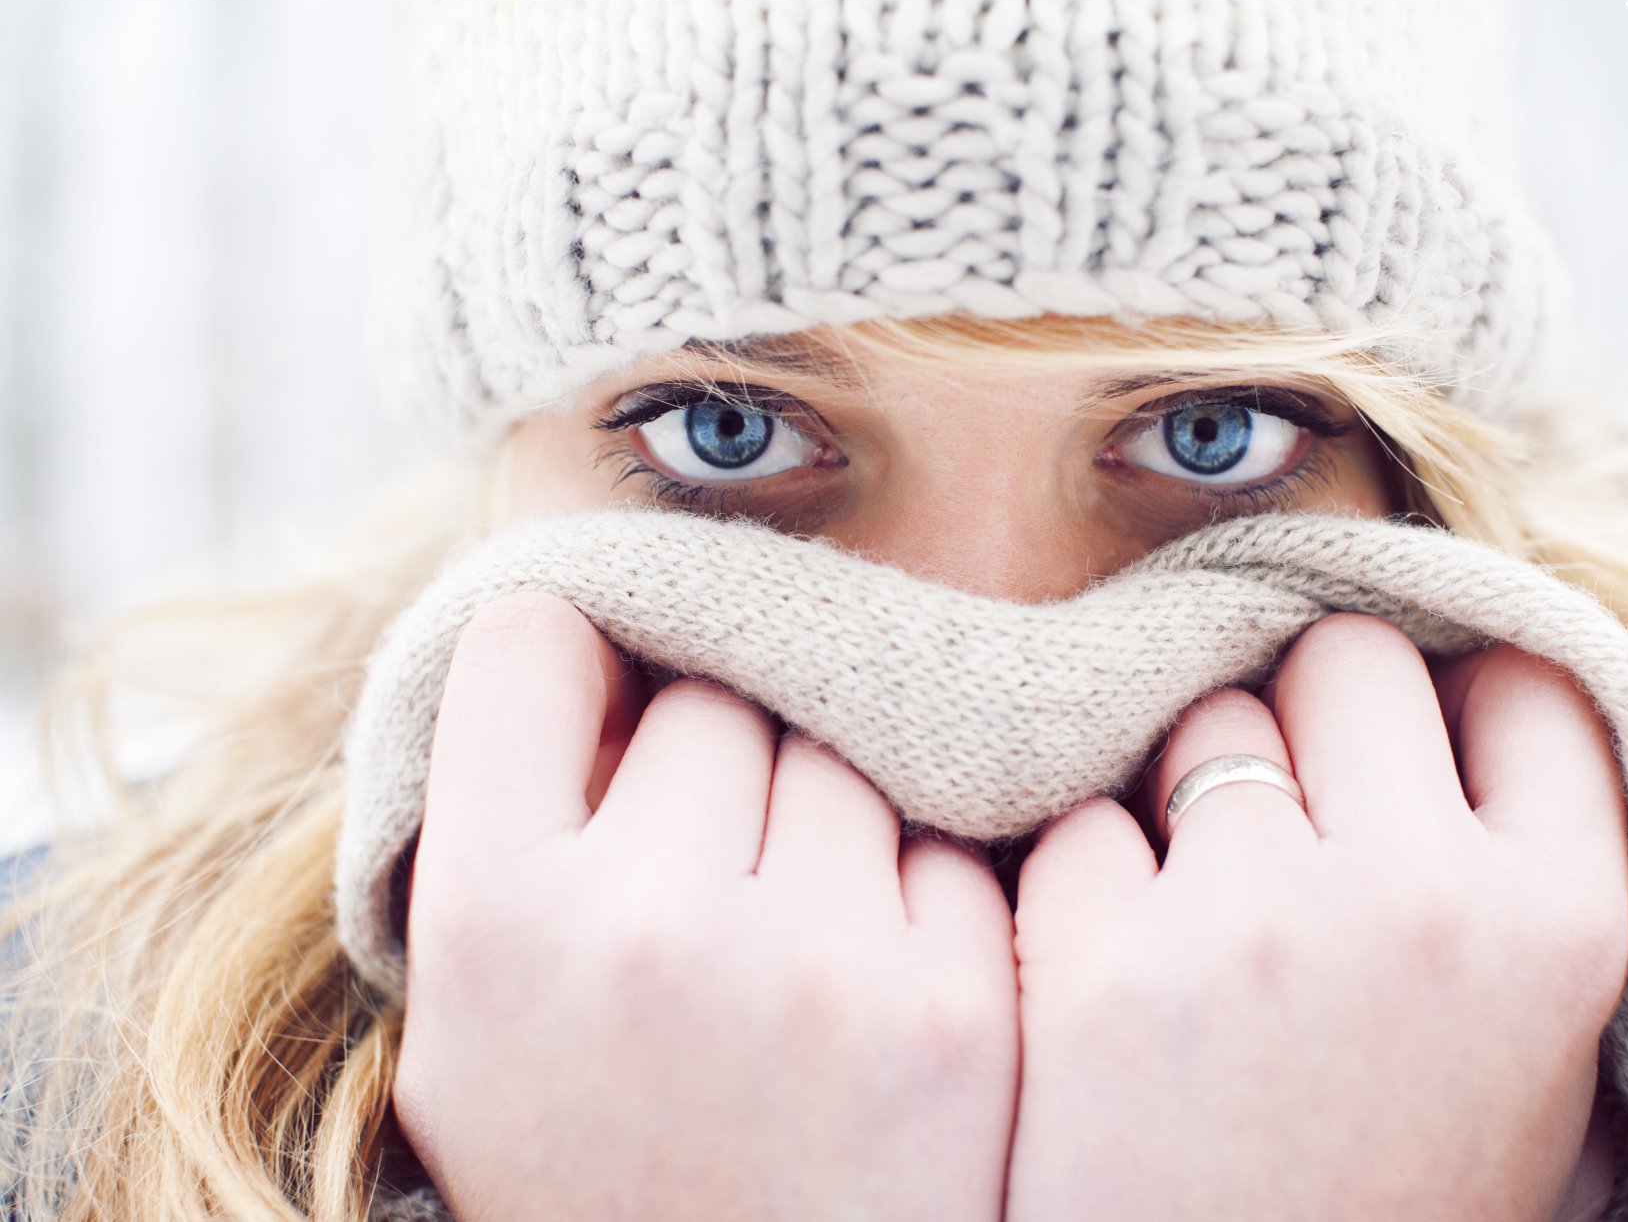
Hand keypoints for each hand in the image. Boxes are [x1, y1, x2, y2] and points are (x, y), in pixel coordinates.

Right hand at [392, 593, 1018, 1221]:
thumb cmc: (602, 1186)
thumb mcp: (482, 1040)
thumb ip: (511, 849)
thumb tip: (594, 651)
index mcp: (494, 923)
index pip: (528, 646)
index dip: (566, 656)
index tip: (594, 687)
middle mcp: (649, 924)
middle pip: (709, 697)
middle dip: (712, 768)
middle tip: (710, 874)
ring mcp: (818, 962)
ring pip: (838, 749)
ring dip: (819, 815)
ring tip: (791, 944)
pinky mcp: (959, 1002)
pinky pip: (941, 840)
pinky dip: (915, 890)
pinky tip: (873, 992)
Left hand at [1004, 613, 1627, 1221]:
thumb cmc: (1386, 1209)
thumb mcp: (1531, 1070)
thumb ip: (1523, 889)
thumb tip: (1469, 710)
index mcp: (1558, 927)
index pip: (1529, 682)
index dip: (1462, 698)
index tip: (1421, 735)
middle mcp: (1418, 897)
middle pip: (1349, 660)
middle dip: (1316, 716)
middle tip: (1295, 813)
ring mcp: (1250, 916)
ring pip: (1207, 717)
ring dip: (1196, 788)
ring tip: (1202, 915)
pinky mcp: (1099, 953)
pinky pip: (1087, 817)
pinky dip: (1090, 875)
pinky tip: (1108, 974)